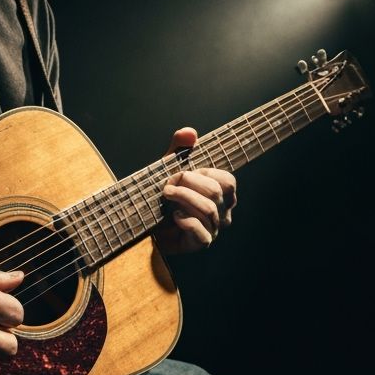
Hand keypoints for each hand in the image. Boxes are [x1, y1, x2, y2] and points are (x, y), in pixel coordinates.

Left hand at [153, 127, 236, 255]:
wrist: (147, 224)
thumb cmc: (164, 196)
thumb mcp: (169, 168)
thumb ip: (179, 149)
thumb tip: (189, 132)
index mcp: (221, 194)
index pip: (228, 181)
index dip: (205, 173)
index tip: (184, 172)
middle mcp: (222, 212)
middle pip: (216, 192)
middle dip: (188, 183)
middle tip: (168, 183)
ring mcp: (213, 228)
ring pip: (208, 209)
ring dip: (183, 197)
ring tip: (165, 195)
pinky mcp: (200, 242)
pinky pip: (200, 231)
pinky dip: (185, 220)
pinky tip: (173, 215)